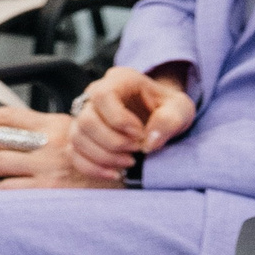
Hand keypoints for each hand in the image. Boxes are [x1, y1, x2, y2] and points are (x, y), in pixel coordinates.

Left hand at [0, 106, 120, 189]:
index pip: (6, 114)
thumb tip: (15, 138)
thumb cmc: (108, 163)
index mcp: (55, 125)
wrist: (137, 180)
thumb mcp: (80, 137)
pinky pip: (8, 189)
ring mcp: (50, 164)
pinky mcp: (51, 187)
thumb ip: (50, 134)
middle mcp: (50, 141)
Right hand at [65, 66, 195, 182]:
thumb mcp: (181, 109)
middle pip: (86, 120)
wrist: (163, 118)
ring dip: (103, 156)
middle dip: (112, 142)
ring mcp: (84, 115)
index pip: (103, 95)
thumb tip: (149, 142)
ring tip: (130, 161)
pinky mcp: (81, 136)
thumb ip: (170, 120)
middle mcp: (94, 95)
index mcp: (119, 80)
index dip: (118, 119)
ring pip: (77, 138)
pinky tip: (115, 174)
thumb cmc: (170, 109)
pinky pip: (73, 154)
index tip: (140, 134)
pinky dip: (92, 168)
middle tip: (137, 149)